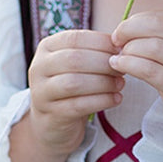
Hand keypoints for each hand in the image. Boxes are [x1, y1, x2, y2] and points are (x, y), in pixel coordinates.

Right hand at [12, 29, 120, 161]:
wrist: (53, 122)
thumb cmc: (72, 86)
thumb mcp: (78, 64)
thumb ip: (95, 52)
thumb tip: (124, 45)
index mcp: (46, 47)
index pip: (75, 38)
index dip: (101, 43)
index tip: (121, 50)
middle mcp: (39, 67)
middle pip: (74, 60)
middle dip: (103, 64)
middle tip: (123, 69)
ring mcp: (41, 92)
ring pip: (74, 83)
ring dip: (103, 83)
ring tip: (121, 84)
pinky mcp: (51, 114)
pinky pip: (78, 105)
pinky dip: (101, 101)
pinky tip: (116, 99)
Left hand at [111, 11, 162, 155]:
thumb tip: (128, 24)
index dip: (138, 20)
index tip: (122, 31)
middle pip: (159, 26)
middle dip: (130, 29)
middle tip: (115, 40)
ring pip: (153, 47)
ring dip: (128, 50)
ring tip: (117, 58)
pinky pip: (150, 70)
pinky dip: (129, 65)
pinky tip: (118, 67)